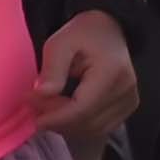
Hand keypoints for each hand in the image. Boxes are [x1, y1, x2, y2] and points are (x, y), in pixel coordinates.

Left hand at [30, 11, 138, 149]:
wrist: (109, 30)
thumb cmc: (83, 34)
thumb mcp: (60, 43)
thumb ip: (52, 69)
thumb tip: (41, 94)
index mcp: (112, 74)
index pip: (81, 109)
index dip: (54, 116)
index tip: (31, 110)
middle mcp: (126, 91)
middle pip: (87, 122)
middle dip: (57, 120)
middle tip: (34, 106)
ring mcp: (129, 102)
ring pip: (92, 130)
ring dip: (66, 125)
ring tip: (46, 107)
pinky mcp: (126, 108)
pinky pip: (99, 128)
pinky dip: (78, 125)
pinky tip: (63, 111)